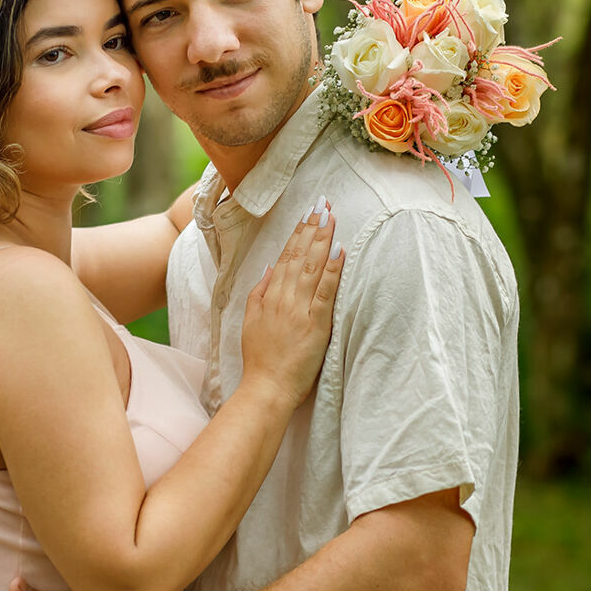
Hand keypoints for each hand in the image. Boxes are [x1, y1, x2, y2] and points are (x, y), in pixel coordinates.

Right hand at [239, 197, 343, 407]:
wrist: (267, 388)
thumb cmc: (260, 358)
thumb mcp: (250, 320)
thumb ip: (259, 292)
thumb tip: (269, 268)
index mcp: (270, 296)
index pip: (285, 256)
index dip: (297, 233)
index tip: (307, 213)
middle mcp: (284, 298)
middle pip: (299, 255)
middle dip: (312, 227)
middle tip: (323, 203)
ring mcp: (299, 310)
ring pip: (312, 267)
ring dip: (323, 239)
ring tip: (331, 217)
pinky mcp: (315, 324)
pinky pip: (325, 291)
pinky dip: (332, 269)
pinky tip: (339, 250)